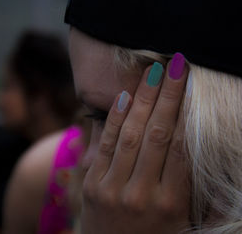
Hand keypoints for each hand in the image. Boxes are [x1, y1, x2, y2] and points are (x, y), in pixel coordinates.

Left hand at [81, 57, 189, 233]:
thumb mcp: (180, 219)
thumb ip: (185, 185)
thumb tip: (194, 143)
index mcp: (170, 204)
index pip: (180, 147)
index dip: (186, 111)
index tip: (190, 85)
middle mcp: (141, 195)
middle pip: (156, 134)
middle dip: (167, 96)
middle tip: (175, 66)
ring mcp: (111, 189)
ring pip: (130, 135)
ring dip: (142, 100)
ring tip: (152, 72)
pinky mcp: (91, 186)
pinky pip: (104, 145)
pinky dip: (114, 119)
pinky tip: (124, 96)